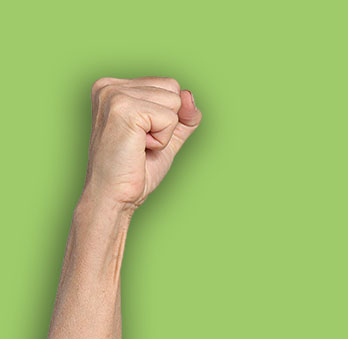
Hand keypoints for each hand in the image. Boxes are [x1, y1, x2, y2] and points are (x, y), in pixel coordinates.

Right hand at [81, 77, 201, 210]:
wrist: (114, 195)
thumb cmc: (135, 170)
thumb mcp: (167, 137)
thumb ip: (184, 115)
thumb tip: (189, 94)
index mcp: (114, 87)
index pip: (168, 85)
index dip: (169, 117)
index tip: (142, 137)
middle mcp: (109, 86)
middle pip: (173, 88)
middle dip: (168, 122)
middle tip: (141, 143)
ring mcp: (114, 94)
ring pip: (174, 102)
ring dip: (165, 132)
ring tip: (139, 145)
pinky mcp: (124, 108)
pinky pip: (170, 118)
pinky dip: (162, 140)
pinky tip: (139, 148)